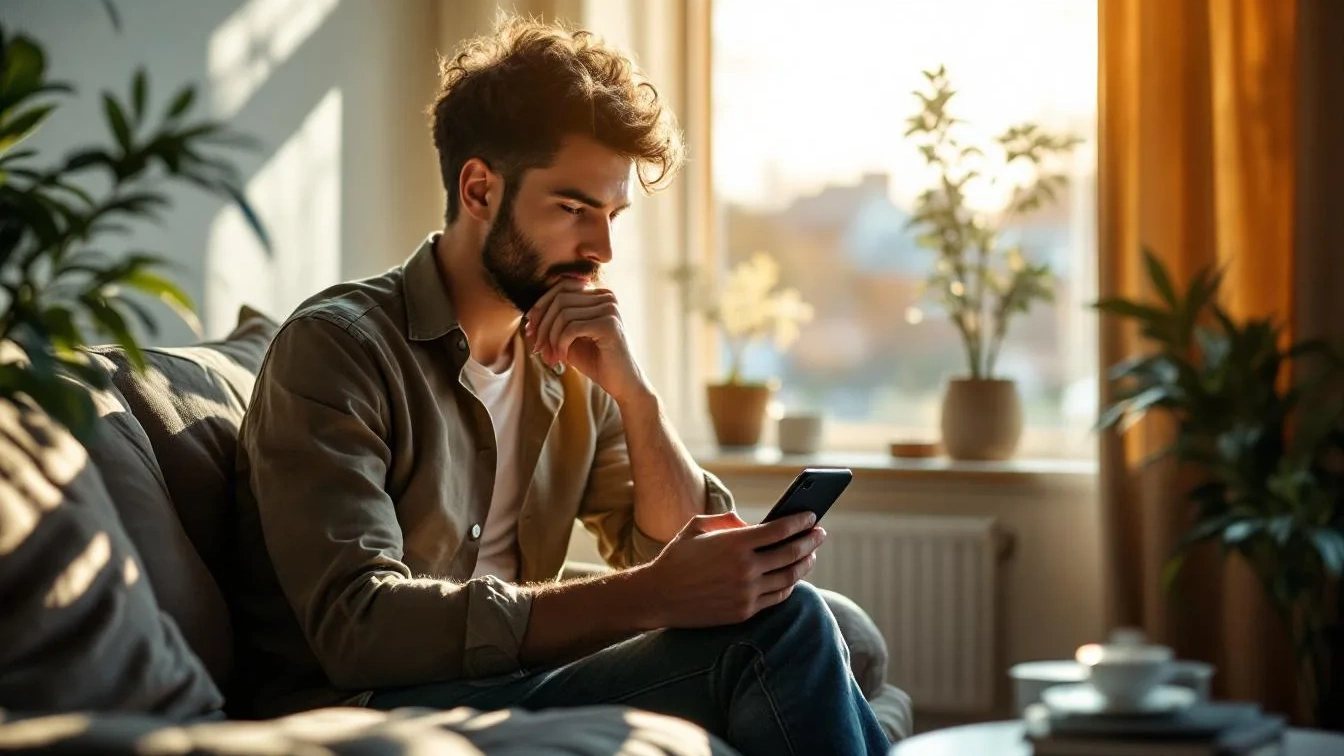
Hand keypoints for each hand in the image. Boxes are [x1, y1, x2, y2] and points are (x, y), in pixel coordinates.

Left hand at [524, 280, 646, 402]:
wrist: (622, 384)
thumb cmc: (596, 361)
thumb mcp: (569, 339)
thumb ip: (553, 324)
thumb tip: (528, 317)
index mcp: (598, 294)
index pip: (561, 287)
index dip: (540, 307)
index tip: (530, 331)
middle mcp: (606, 296)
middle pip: (559, 299)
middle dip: (542, 326)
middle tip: (538, 349)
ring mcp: (609, 309)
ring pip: (563, 314)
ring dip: (551, 339)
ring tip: (551, 358)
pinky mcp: (609, 325)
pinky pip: (571, 328)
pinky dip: (561, 344)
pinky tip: (563, 358)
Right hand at [637, 510, 825, 628]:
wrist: (657, 596)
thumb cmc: (677, 557)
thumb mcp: (697, 527)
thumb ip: (727, 520)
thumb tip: (753, 525)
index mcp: (735, 543)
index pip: (780, 529)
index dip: (800, 522)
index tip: (812, 516)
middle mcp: (745, 568)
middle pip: (791, 553)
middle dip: (810, 541)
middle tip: (819, 534)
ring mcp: (746, 593)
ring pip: (789, 577)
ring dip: (805, 563)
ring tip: (810, 554)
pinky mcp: (744, 612)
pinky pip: (777, 597)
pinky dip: (790, 585)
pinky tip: (793, 576)